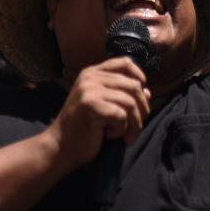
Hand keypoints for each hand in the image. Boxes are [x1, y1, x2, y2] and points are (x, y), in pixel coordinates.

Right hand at [43, 56, 150, 170]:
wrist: (60, 147)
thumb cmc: (84, 129)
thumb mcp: (105, 107)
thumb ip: (123, 96)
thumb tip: (148, 92)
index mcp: (92, 73)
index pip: (125, 63)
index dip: (139, 77)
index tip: (141, 96)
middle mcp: (90, 77)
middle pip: (134, 86)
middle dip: (142, 110)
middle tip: (134, 128)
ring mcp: (89, 90)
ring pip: (131, 102)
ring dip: (134, 125)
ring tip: (125, 137)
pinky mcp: (90, 105)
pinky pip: (121, 116)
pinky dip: (121, 130)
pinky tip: (109, 136)